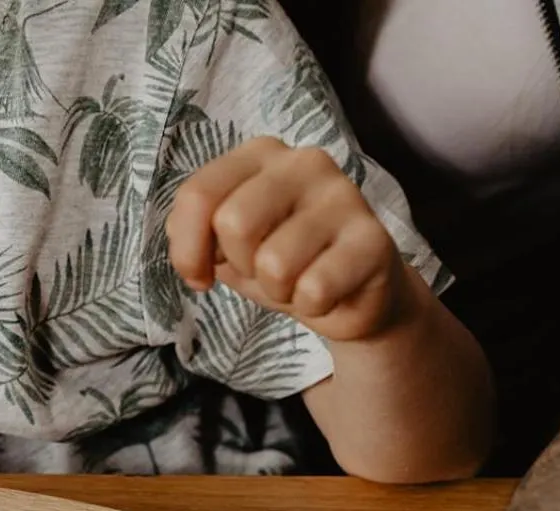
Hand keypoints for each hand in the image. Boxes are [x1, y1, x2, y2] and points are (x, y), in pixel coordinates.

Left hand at [167, 136, 411, 341]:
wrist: (353, 297)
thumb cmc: (286, 263)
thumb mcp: (227, 246)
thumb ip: (196, 231)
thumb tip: (186, 240)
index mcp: (261, 155)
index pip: (199, 194)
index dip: (187, 249)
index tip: (200, 274)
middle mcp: (305, 162)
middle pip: (234, 224)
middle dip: (241, 266)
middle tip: (264, 271)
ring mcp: (343, 196)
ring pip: (275, 262)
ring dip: (278, 290)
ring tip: (298, 281)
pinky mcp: (373, 239)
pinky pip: (314, 288)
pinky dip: (310, 305)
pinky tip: (326, 293)